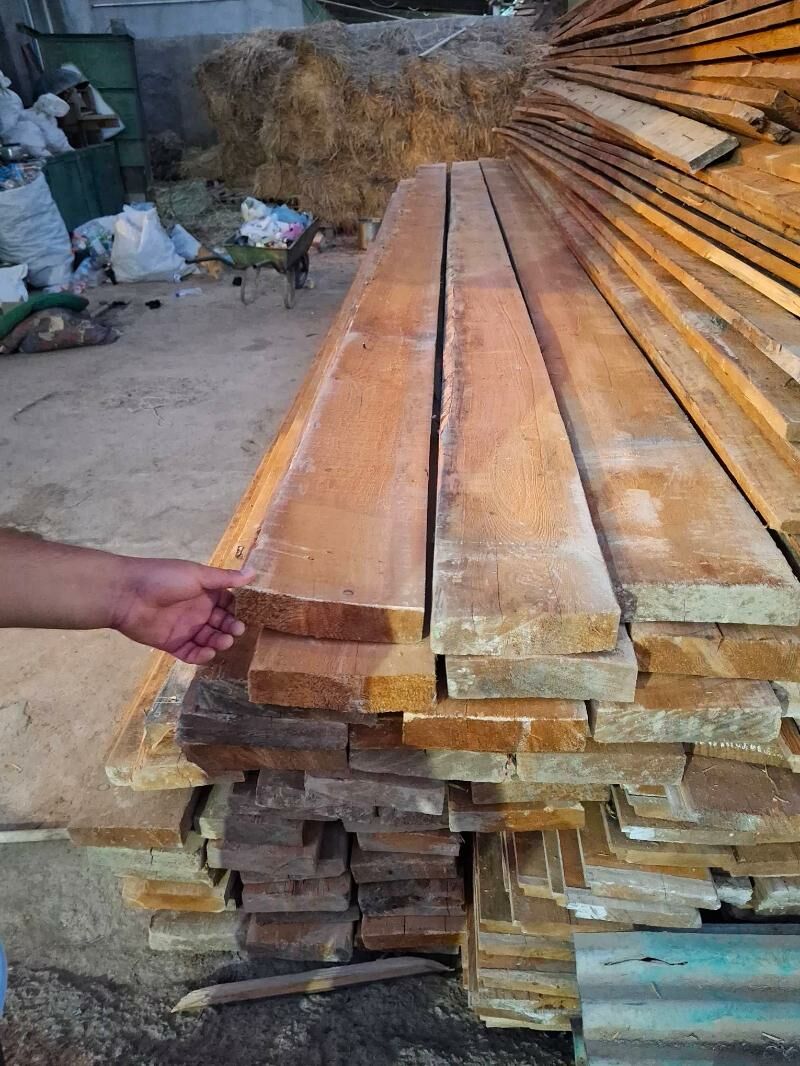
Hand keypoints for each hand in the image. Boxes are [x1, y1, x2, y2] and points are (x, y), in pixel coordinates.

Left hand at [111, 557, 252, 664]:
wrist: (127, 594)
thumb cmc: (164, 579)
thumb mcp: (198, 575)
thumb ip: (225, 578)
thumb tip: (254, 572)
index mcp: (204, 592)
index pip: (228, 603)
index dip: (237, 609)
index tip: (245, 614)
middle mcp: (197, 610)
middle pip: (221, 623)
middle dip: (230, 628)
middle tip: (235, 631)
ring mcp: (185, 628)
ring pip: (209, 640)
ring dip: (218, 642)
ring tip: (222, 641)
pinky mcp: (173, 644)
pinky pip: (191, 653)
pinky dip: (201, 656)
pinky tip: (207, 652)